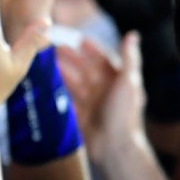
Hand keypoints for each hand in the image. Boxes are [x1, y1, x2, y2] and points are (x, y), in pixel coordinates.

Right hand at [56, 32, 145, 163]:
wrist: (114, 145)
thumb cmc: (124, 112)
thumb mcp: (128, 81)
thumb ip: (130, 58)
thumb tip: (132, 34)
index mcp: (118, 81)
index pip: (104, 60)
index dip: (93, 50)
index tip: (80, 40)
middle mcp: (104, 90)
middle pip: (86, 70)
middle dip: (72, 58)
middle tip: (55, 48)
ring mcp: (91, 103)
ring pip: (74, 83)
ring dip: (62, 72)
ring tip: (47, 63)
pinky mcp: (80, 115)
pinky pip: (67, 100)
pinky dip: (58, 92)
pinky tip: (47, 84)